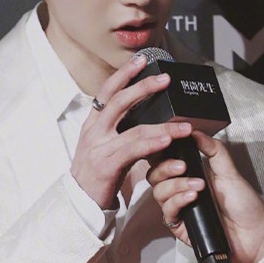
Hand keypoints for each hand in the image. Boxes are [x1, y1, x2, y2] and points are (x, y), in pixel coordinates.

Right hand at [70, 55, 192, 209]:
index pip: (107, 92)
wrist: (79, 202)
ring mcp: (100, 147)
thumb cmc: (95, 173)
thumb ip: (118, 129)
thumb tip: (143, 115)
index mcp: (93, 123)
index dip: (124, 75)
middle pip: (119, 101)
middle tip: (165, 79)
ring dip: (162, 124)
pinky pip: (133, 150)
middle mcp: (94, 131)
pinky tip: (167, 140)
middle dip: (143, 87)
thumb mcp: (102, 144)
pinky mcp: (107, 165)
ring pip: (133, 128)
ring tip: (184, 125)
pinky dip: (152, 143)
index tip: (140, 60)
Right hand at [147, 132, 263, 262]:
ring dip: (176, 186)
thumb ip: (214, 150)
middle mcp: (182, 189)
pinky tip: (192, 197)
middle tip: (182, 166)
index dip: (162, 151)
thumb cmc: (245, 205)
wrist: (254, 236)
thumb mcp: (230, 171)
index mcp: (192, 173)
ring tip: (198, 186)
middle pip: (156, 175)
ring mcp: (180, 207)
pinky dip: (178, 201)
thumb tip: (196, 132)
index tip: (168, 142)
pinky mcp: (180, 225)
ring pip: (159, 192)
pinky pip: (168, 212)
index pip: (166, 159)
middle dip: (165, 168)